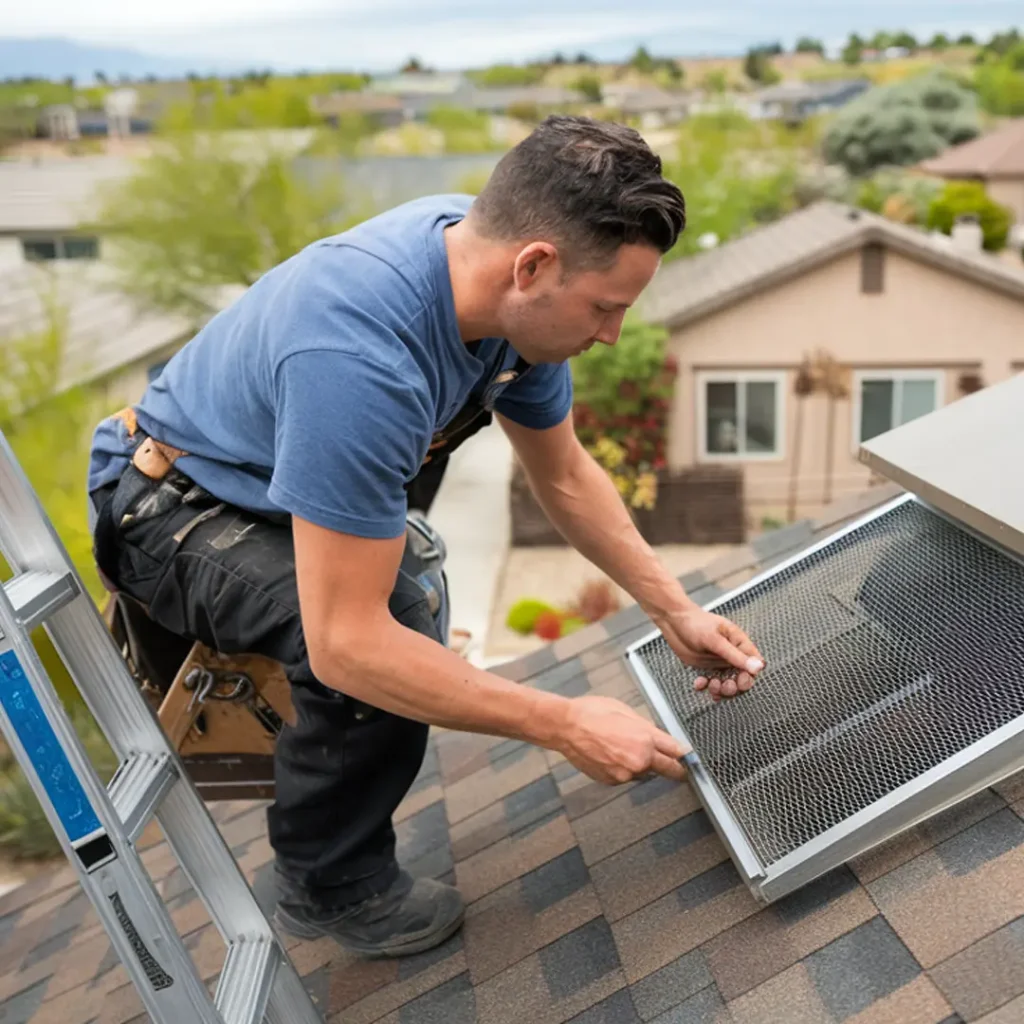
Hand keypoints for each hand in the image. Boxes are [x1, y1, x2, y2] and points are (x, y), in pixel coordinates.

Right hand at [555, 695, 689, 784]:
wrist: (565, 727)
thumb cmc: (593, 713)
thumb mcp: (626, 711)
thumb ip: (647, 728)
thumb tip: (660, 738)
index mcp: (645, 739)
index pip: (677, 752)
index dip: (684, 754)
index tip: (689, 757)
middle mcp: (639, 760)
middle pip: (670, 771)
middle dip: (677, 769)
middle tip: (681, 768)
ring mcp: (625, 774)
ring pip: (646, 773)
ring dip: (644, 766)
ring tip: (624, 748)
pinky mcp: (613, 781)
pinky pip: (628, 776)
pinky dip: (625, 768)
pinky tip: (612, 754)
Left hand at [656, 607, 763, 701]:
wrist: (673, 621)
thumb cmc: (696, 623)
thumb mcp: (715, 640)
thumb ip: (735, 655)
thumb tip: (759, 667)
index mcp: (739, 644)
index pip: (753, 665)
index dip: (749, 676)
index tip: (739, 681)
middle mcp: (731, 654)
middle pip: (741, 678)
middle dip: (734, 686)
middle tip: (723, 686)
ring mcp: (719, 662)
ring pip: (726, 683)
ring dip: (720, 689)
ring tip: (710, 685)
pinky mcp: (707, 668)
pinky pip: (711, 683)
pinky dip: (706, 686)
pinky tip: (699, 684)